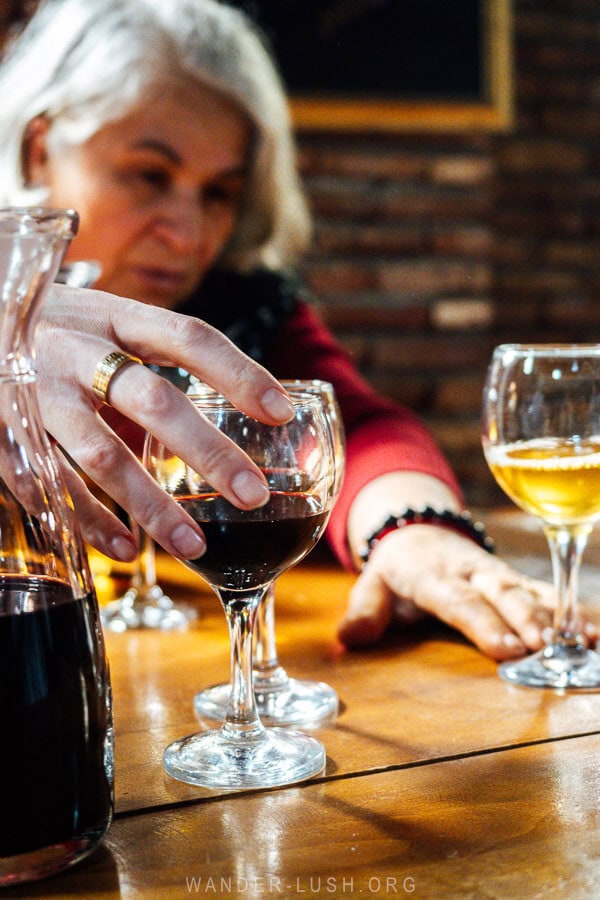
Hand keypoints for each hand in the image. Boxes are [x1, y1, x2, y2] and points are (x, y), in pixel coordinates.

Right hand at [35, 285, 293, 561]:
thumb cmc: (52, 329)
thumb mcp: (100, 323)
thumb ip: (150, 357)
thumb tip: (227, 401)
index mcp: (113, 316)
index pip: (190, 336)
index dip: (239, 373)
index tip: (282, 413)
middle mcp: (77, 348)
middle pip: (154, 400)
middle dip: (207, 452)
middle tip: (254, 495)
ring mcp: (37, 390)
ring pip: (101, 454)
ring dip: (151, 505)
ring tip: (194, 546)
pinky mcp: (3, 430)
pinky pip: (50, 484)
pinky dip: (88, 521)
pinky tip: (124, 550)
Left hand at [336, 524, 594, 659]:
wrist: (420, 529)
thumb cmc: (397, 568)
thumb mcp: (372, 584)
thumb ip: (365, 610)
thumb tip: (349, 637)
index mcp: (432, 573)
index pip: (458, 600)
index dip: (482, 622)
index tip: (506, 648)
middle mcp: (470, 569)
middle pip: (501, 591)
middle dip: (526, 616)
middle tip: (546, 645)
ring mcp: (496, 572)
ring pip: (530, 588)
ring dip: (558, 615)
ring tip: (583, 640)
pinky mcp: (515, 577)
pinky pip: (546, 591)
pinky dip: (572, 608)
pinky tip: (592, 631)